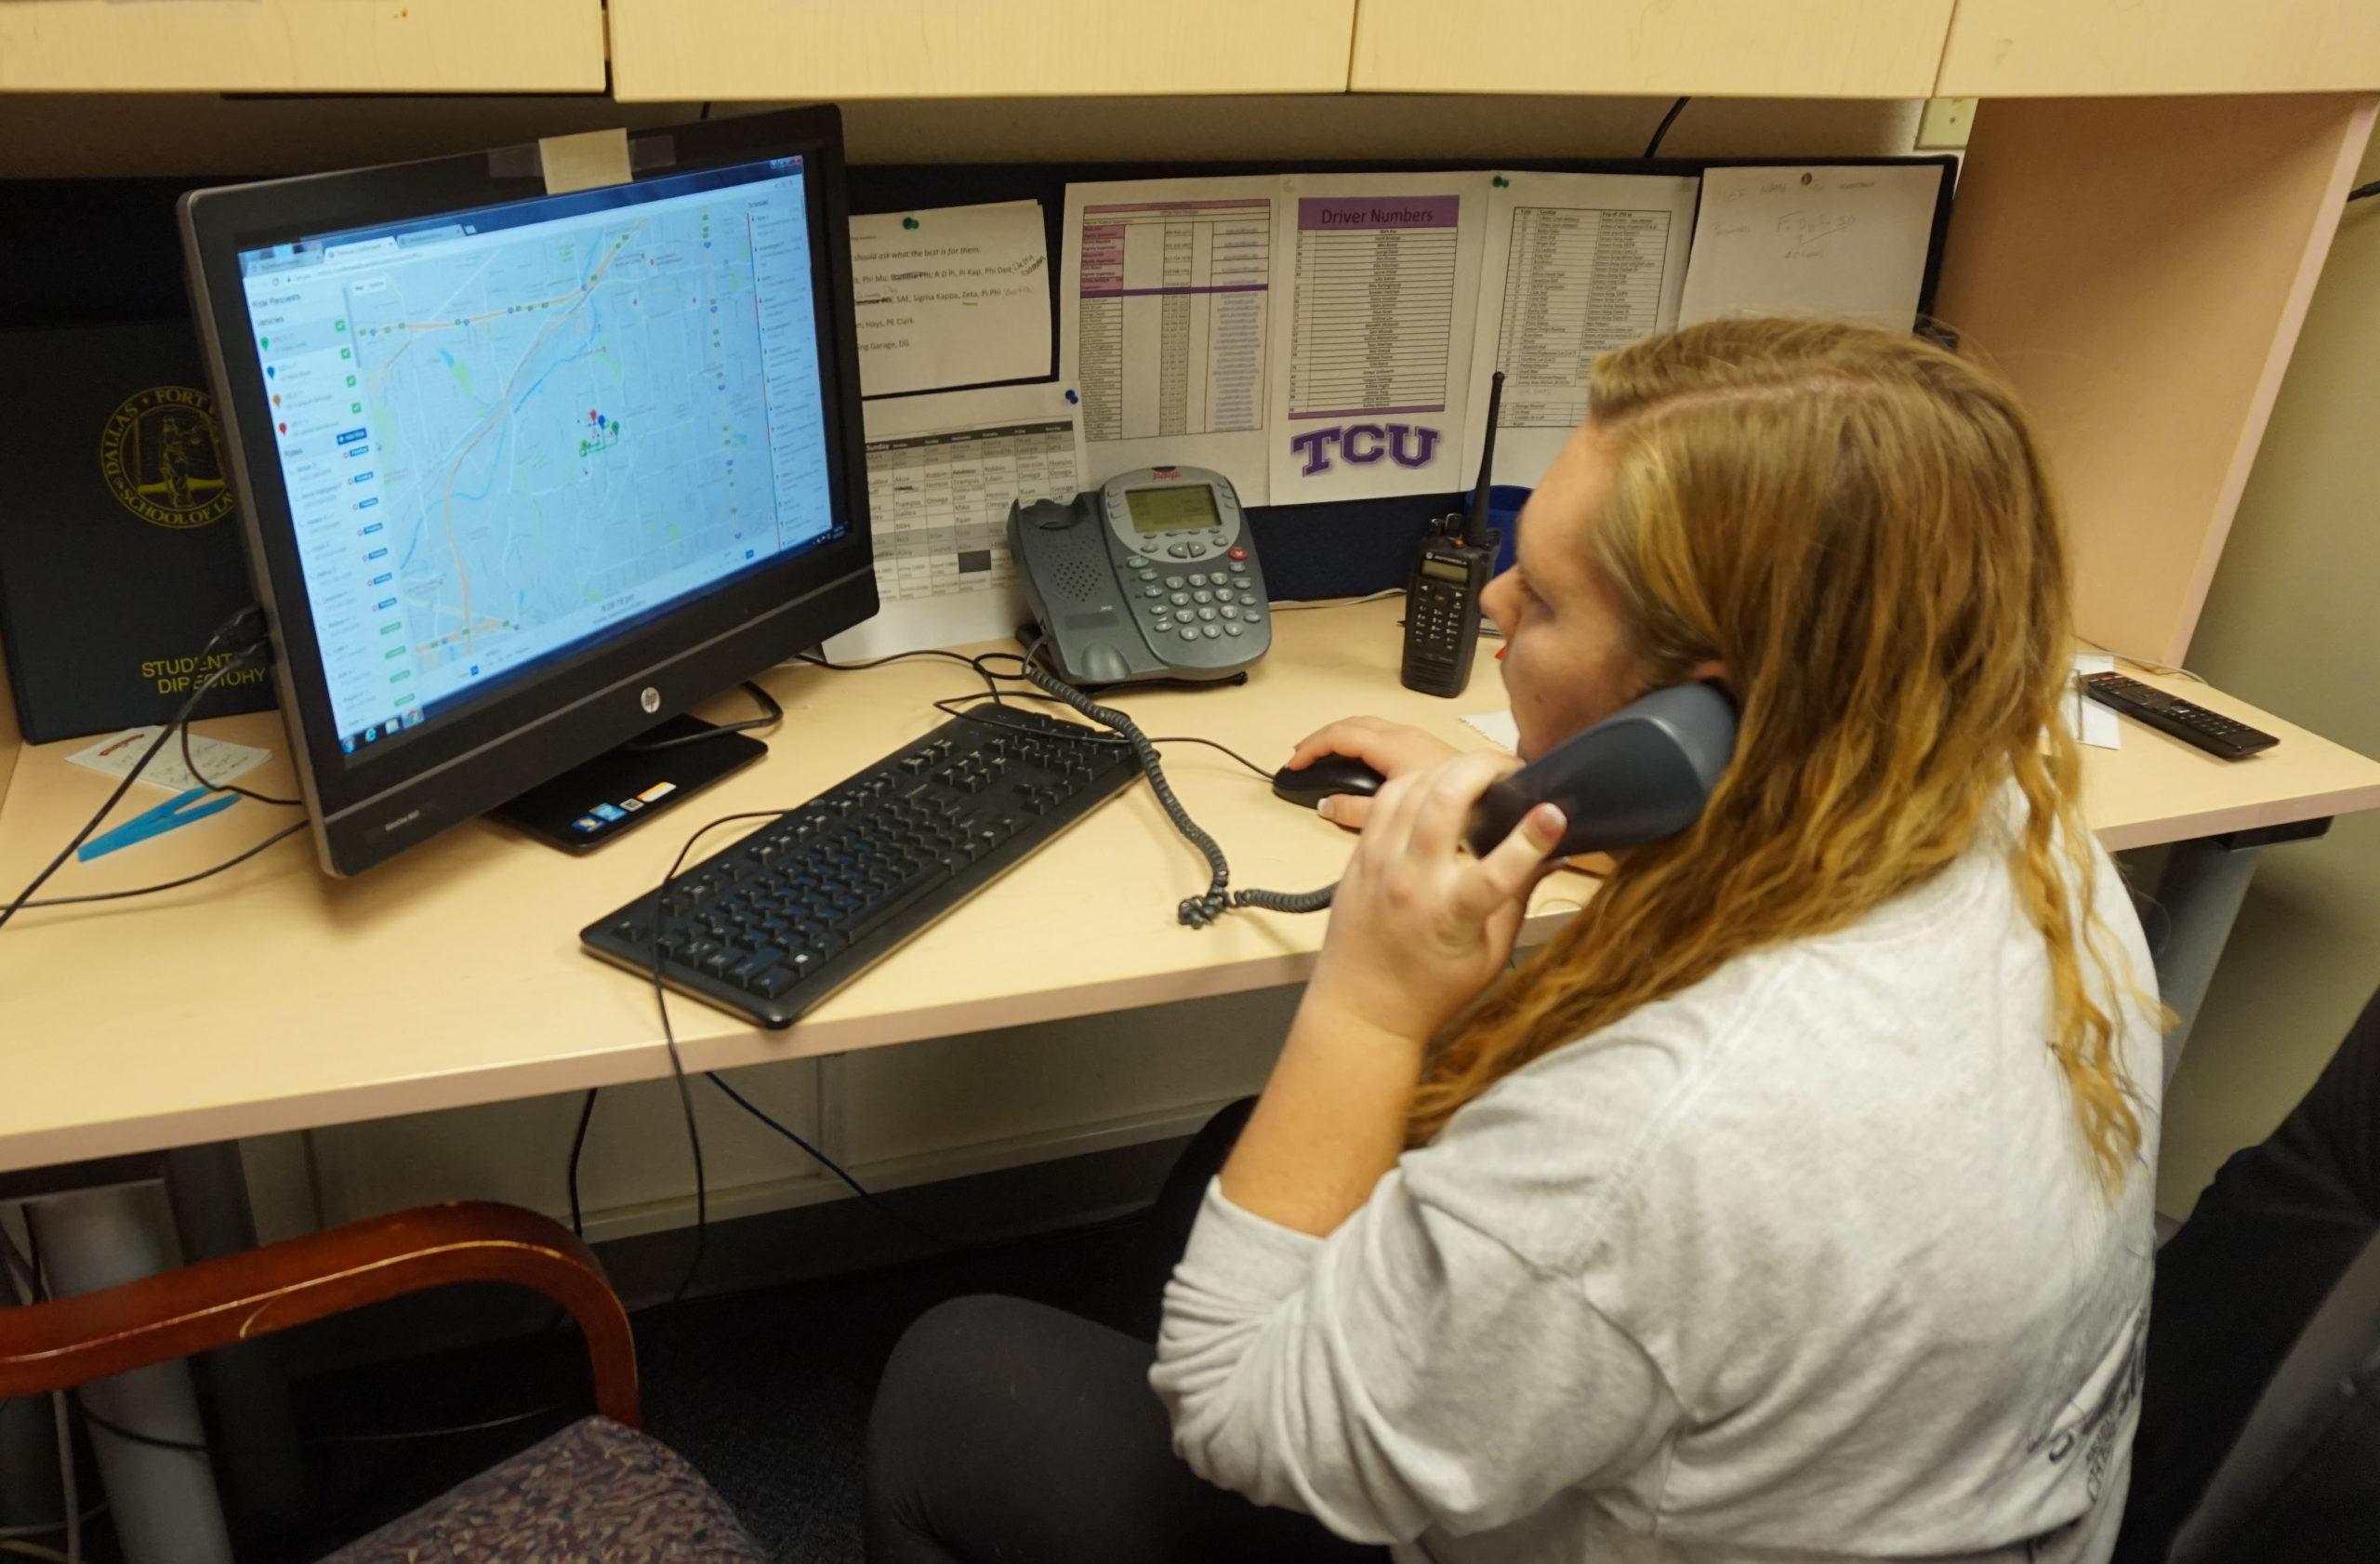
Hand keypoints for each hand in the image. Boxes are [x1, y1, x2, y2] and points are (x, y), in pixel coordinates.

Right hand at [1284, 717, 1459, 830]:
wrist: (1500, 802)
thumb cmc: (1455, 809)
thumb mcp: (1396, 816)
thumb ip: (1355, 810)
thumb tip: (1326, 805)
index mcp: (1394, 747)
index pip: (1341, 735)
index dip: (1312, 747)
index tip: (1293, 764)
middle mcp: (1405, 735)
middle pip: (1353, 724)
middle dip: (1322, 738)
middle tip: (1301, 757)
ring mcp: (1418, 739)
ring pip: (1369, 727)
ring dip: (1342, 738)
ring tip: (1323, 757)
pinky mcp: (1427, 748)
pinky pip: (1383, 735)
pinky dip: (1360, 743)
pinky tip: (1358, 762)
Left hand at [1304, 750, 1566, 1044]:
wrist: (1361, 1008)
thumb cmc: (1432, 990)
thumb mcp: (1491, 954)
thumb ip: (1519, 898)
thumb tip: (1555, 854)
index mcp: (1451, 917)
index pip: (1496, 871)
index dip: (1530, 839)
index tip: (1555, 812)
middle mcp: (1411, 883)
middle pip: (1444, 802)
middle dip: (1483, 768)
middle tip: (1511, 769)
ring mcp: (1379, 864)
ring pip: (1411, 787)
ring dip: (1450, 767)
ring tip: (1479, 772)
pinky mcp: (1359, 855)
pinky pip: (1385, 798)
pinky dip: (1416, 780)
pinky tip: (1439, 783)